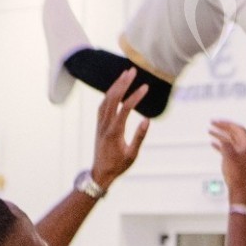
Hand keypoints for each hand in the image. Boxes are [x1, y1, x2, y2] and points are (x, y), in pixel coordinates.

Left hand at [91, 69, 150, 189]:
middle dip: (123, 83)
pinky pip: (102, 105)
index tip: (146, 87)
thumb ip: (139, 137)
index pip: (125, 108)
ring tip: (125, 75)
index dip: (136, 96)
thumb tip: (147, 120)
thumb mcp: (132, 154)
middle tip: (132, 71)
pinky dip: (108, 94)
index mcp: (114, 131)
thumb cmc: (118, 166)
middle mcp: (105, 125)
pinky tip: (115, 90)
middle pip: (113, 98)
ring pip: (105, 100)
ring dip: (115, 86)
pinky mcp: (99, 125)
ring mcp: (100, 124)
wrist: (100, 174)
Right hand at [210, 120, 245, 192]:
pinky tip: (213, 144)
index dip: (227, 124)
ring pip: (231, 141)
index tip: (217, 121)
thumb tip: (223, 140)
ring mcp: (244, 155)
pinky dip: (221, 146)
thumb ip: (226, 145)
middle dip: (223, 128)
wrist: (240, 190)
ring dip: (221, 136)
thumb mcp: (229, 157)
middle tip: (212, 123)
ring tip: (209, 131)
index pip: (239, 129)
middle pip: (235, 134)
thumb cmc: (237, 175)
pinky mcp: (239, 162)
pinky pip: (230, 150)